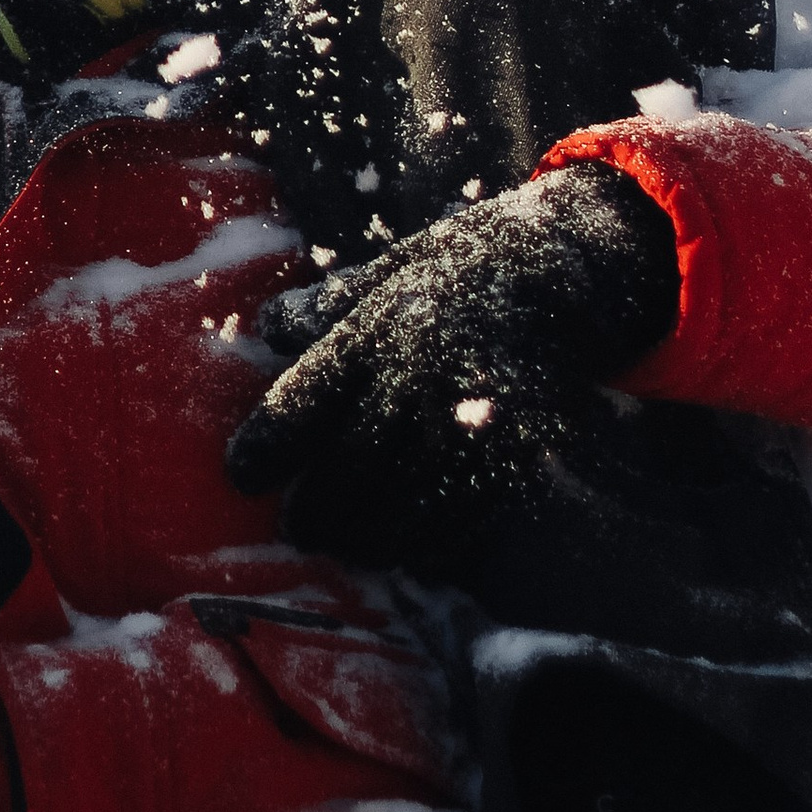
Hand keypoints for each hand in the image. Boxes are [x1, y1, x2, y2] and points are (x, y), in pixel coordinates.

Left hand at [223, 165, 679, 576]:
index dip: (268, 446)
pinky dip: (434, 536)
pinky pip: (466, 506)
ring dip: (370, 534)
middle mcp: (417, 371)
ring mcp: (470, 411)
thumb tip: (270, 325)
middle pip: (351, 463)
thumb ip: (333, 301)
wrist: (569, 263)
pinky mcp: (518, 442)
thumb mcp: (396, 264)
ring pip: (405, 496)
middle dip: (319, 508)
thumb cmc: (468, 264)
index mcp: (377, 325)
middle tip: (300, 531)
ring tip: (350, 549)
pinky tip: (413, 546)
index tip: (242, 476)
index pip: (304, 399)